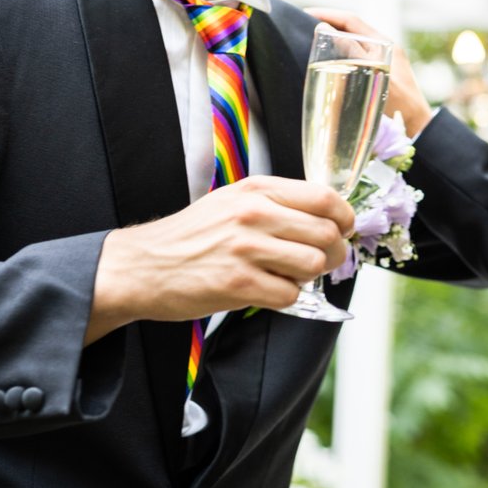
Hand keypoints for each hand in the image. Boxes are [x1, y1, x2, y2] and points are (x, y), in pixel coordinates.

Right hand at [86, 176, 353, 343]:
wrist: (143, 266)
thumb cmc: (192, 236)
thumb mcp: (232, 201)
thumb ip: (276, 203)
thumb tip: (325, 217)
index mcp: (257, 190)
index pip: (324, 197)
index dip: (344, 217)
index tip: (344, 229)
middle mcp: (254, 214)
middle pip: (326, 233)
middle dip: (333, 252)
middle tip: (321, 261)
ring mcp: (246, 249)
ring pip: (313, 264)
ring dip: (308, 276)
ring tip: (288, 275)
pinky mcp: (238, 284)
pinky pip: (289, 294)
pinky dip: (286, 298)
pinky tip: (267, 291)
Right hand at [306, 8, 434, 136]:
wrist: (418, 128)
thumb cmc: (400, 106)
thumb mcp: (373, 77)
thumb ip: (353, 54)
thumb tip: (325, 29)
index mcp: (384, 44)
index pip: (352, 21)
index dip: (328, 14)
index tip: (306, 13)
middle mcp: (384, 49)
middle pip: (352, 30)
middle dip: (328, 25)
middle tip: (303, 27)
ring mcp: (382, 62)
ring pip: (353, 44)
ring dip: (333, 41)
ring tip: (310, 43)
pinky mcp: (379, 75)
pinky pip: (356, 58)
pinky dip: (340, 56)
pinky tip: (327, 65)